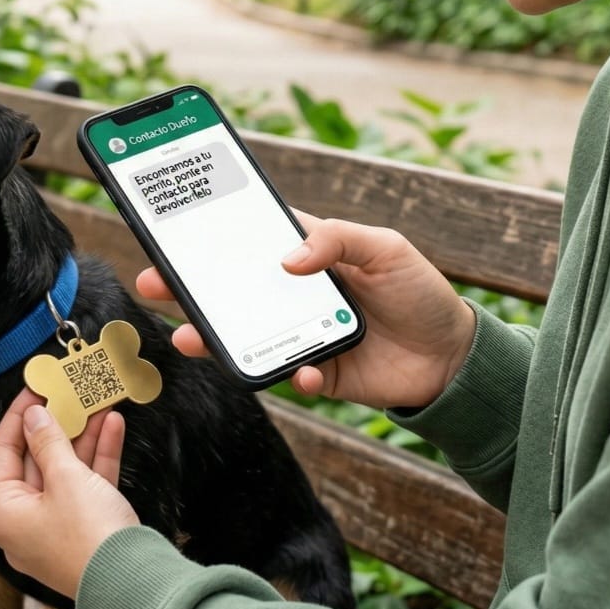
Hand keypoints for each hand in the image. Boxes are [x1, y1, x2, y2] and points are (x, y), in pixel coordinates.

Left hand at [0, 388, 139, 600]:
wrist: (134, 584)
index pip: (2, 453)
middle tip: (68, 392)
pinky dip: (99, 456)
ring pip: (65, 470)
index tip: (35, 389)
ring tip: (97, 401)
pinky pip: (87, 484)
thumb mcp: (66, 479)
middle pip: (35, 460)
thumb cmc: (89, 535)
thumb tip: (33, 417)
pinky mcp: (86, 528)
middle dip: (57, 424)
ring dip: (82, 436)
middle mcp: (25, 522)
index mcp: (5, 513)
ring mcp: (57, 526)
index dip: (19, 417)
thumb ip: (48, 442)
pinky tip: (114, 425)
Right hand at [139, 212, 475, 411]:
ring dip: (215, 338)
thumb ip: (336, 240)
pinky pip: (292, 377)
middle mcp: (297, 294)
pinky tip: (311, 372)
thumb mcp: (385, 248)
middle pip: (233, 290)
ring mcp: (303, 335)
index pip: (252, 241)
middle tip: (153, 282)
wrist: (455, 359)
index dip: (214, 236)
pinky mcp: (320, 373)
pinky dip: (297, 375)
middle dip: (189, 289)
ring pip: (247, 336)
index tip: (175, 231)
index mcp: (309, 255)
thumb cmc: (420, 291)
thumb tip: (287, 260)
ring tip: (190, 337)